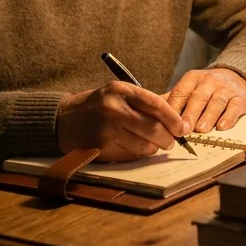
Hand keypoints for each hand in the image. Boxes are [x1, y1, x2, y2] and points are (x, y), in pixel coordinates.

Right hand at [56, 82, 189, 160]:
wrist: (63, 120)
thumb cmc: (98, 106)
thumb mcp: (118, 94)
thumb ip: (144, 103)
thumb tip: (176, 119)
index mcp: (121, 91)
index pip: (156, 105)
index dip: (173, 119)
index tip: (183, 128)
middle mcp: (114, 109)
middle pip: (153, 128)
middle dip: (168, 138)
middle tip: (171, 141)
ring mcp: (106, 130)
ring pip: (144, 145)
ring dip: (153, 148)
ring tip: (152, 144)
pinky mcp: (101, 148)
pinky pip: (130, 155)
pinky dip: (137, 154)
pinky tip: (133, 147)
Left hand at [163, 68, 245, 132]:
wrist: (235, 79)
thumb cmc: (205, 90)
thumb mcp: (189, 90)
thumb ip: (172, 101)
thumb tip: (149, 115)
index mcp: (192, 79)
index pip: (181, 92)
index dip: (174, 108)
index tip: (167, 123)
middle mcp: (209, 81)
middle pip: (198, 97)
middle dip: (190, 114)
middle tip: (184, 130)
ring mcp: (226, 88)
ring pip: (216, 102)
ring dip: (208, 116)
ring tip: (201, 130)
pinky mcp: (240, 98)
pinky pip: (234, 107)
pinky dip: (228, 117)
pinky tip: (222, 127)